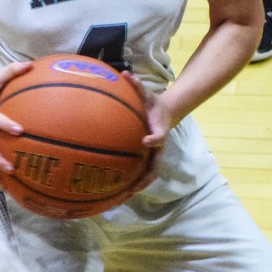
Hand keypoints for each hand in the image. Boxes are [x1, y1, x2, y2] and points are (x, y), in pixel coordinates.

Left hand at [42, 72, 167, 218]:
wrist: (164, 114)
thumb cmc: (153, 105)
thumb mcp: (149, 94)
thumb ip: (138, 86)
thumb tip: (125, 73)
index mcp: (160, 132)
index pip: (160, 137)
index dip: (154, 140)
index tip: (145, 142)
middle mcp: (157, 149)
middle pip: (154, 169)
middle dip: (142, 181)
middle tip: (130, 190)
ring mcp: (152, 158)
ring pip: (145, 178)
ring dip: (133, 189)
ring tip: (118, 199)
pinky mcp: (144, 161)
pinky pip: (135, 174)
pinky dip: (125, 184)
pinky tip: (107, 191)